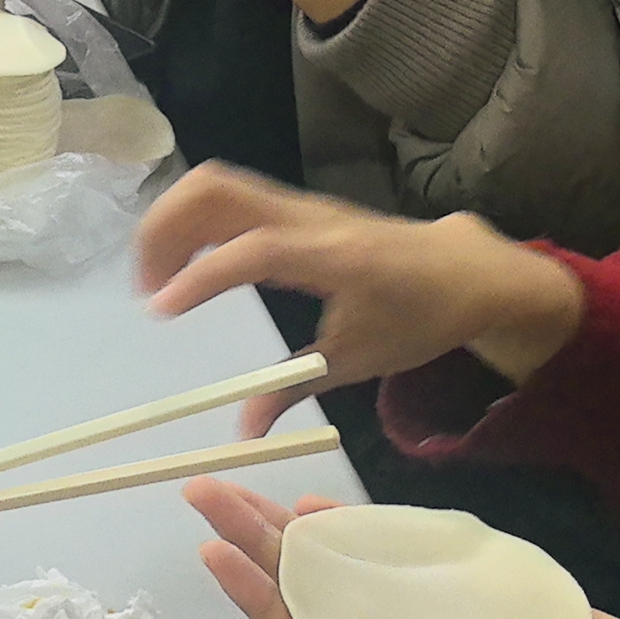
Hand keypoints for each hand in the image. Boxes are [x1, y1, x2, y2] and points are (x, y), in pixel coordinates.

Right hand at [136, 165, 590, 424]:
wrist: (470, 271)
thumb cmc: (421, 317)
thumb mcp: (359, 361)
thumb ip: (292, 390)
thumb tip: (241, 433)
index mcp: (333, 255)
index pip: (252, 250)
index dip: (200, 277)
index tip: (160, 310)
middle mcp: (309, 217)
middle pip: (216, 191)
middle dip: (166, 230)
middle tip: (150, 288)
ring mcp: (300, 203)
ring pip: (217, 185)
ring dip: (174, 222)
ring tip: (159, 278)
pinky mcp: (294, 205)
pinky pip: (231, 197)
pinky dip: (194, 221)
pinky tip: (187, 265)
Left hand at [188, 480, 619, 618]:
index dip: (264, 605)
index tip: (216, 555)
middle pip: (324, 604)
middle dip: (263, 550)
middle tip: (206, 494)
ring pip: (364, 579)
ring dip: (310, 538)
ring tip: (255, 494)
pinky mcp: (501, 606)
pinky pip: (427, 564)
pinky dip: (383, 535)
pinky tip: (342, 509)